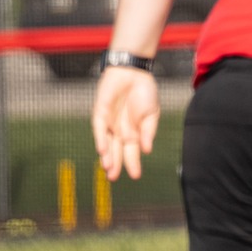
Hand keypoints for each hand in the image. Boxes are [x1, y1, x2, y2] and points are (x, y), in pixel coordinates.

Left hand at [92, 66, 160, 180]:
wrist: (133, 72)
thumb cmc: (145, 91)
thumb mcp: (152, 113)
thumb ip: (149, 131)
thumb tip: (147, 150)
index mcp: (134, 131)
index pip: (132, 152)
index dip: (133, 164)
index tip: (136, 176)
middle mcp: (120, 130)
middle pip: (116, 151)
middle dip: (115, 165)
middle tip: (113, 178)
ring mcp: (109, 122)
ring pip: (106, 143)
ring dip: (106, 156)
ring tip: (108, 168)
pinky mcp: (100, 113)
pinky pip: (99, 129)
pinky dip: (101, 139)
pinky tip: (103, 150)